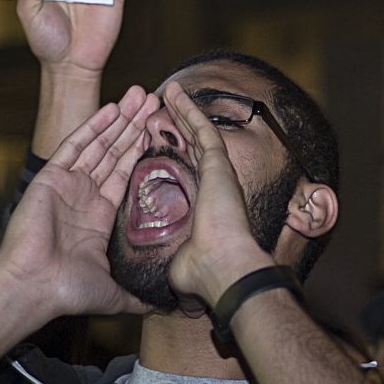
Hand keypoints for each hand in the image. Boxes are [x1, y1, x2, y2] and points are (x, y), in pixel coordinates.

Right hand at [0, 89, 161, 321]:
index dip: (140, 151)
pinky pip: (75, 145)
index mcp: (97, 216)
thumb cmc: (67, 292)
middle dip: (134, 125)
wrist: (34, 288)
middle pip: (114, 152)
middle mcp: (84, 196)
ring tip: (141, 94)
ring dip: (120, 119)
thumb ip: (138, 296)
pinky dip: (93, 126)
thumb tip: (165, 308)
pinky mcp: (50, 177)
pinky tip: (112, 108)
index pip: (124, 174)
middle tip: (154, 100)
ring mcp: (67, 184)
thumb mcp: (114, 293)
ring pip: (99, 143)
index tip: (158, 131)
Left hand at [161, 85, 275, 307]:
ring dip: (181, 110)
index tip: (160, 139)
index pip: (186, 170)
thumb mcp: (179, 265)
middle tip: (161, 105)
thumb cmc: (203, 275)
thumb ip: (174, 263)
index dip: (174, 152)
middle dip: (177, 125)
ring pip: (197, 132)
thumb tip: (164, 293)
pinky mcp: (218, 164)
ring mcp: (218, 172)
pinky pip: (200, 129)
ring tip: (168, 90)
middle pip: (193, 146)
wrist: (223, 271)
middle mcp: (214, 185)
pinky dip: (188, 109)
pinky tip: (174, 91)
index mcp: (205, 205)